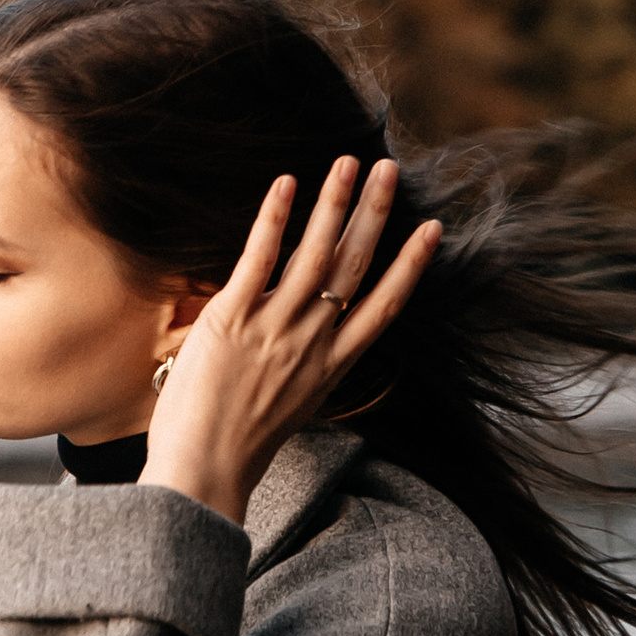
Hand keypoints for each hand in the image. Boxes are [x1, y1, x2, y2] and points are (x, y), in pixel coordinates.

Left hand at [143, 157, 440, 527]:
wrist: (204, 473)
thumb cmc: (235, 449)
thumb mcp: (287, 407)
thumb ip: (299, 367)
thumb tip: (298, 340)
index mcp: (332, 367)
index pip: (385, 306)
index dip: (411, 264)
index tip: (432, 228)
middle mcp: (313, 342)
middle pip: (355, 266)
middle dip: (376, 213)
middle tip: (389, 169)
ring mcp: (275, 328)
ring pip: (316, 254)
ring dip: (334, 203)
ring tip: (348, 162)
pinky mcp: (232, 319)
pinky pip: (260, 258)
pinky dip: (275, 218)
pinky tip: (287, 183)